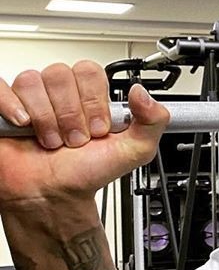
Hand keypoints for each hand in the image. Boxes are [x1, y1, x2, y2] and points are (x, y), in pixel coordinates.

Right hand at [0, 61, 170, 204]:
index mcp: (87, 95)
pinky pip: (1, 87)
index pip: (89, 72)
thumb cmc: (85, 174)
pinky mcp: (2, 107)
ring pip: (33, 81)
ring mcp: (28, 98)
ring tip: (53, 141)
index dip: (93, 101)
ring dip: (46, 118)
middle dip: (71, 114)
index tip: (98, 129)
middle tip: (75, 139)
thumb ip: (152, 121)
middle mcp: (58, 93)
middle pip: (61, 75)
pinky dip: (11, 104)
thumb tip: (143, 92)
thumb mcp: (134, 151)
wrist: (54, 197)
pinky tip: (24, 124)